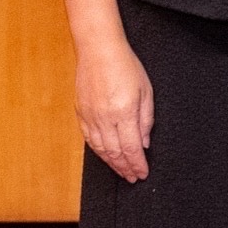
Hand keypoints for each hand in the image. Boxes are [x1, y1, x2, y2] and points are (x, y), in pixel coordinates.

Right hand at [74, 32, 155, 183]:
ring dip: (111, 164)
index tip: (143, 173)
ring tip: (121, 172)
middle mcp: (105, 118)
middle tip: (133, 178)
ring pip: (100, 149)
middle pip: (115, 153)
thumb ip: (146, 119)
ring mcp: (90, 116)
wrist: (98, 50)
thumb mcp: (146, 91)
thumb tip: (144, 143)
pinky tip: (105, 157)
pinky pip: (89, 139)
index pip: (131, 148)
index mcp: (124, 113)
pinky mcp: (81, 113)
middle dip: (125, 168)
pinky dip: (98, 151)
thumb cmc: (125, 66)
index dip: (137, 164)